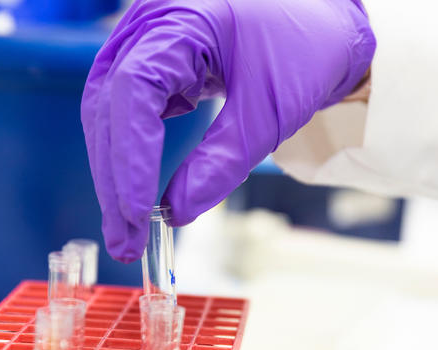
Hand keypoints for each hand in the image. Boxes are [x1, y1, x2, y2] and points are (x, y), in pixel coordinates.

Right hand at [81, 0, 375, 261]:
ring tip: (127, 229)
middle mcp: (151, 24)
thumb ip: (221, 162)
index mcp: (179, 19)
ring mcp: (149, 40)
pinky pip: (131, 111)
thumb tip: (176, 214)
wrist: (327, 25)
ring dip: (117, 173)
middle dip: (115, 178)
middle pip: (109, 106)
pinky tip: (138, 192)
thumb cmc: (306, 50)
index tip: (138, 213)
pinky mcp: (157, 62)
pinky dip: (132, 154)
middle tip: (125, 240)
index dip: (130, 158)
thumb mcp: (269, 111)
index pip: (132, 91)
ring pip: (111, 112)